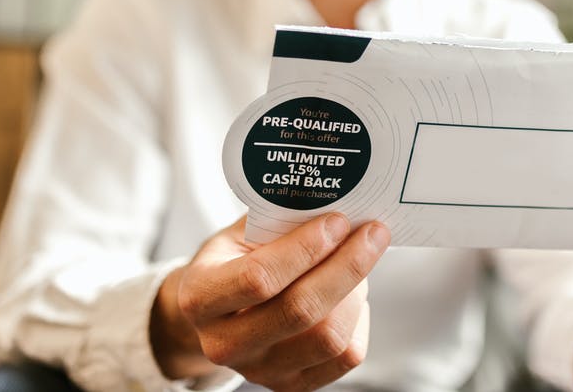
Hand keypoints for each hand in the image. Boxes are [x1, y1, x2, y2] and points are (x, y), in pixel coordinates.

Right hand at [150, 214, 389, 390]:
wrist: (215, 315)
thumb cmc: (232, 262)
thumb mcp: (237, 234)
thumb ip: (277, 219)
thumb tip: (334, 198)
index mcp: (201, 297)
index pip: (258, 278)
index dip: (305, 248)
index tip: (337, 221)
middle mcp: (224, 343)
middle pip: (300, 310)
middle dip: (346, 266)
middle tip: (371, 234)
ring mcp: (259, 371)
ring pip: (329, 338)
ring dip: (355, 292)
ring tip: (358, 262)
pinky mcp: (291, 385)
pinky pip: (345, 357)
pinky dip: (359, 320)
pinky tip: (352, 295)